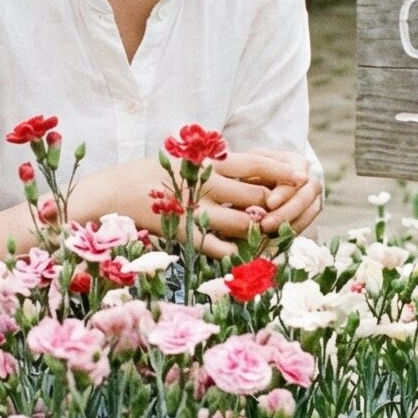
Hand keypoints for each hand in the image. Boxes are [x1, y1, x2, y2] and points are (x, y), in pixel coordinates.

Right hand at [76, 150, 322, 258]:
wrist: (113, 190)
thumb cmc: (154, 172)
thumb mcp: (188, 158)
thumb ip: (220, 164)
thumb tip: (256, 170)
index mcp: (209, 161)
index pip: (257, 163)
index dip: (282, 171)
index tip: (304, 177)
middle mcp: (206, 184)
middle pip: (257, 197)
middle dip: (276, 208)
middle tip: (288, 214)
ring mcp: (196, 210)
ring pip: (245, 224)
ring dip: (262, 232)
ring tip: (273, 236)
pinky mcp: (185, 234)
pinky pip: (221, 248)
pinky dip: (239, 255)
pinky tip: (250, 259)